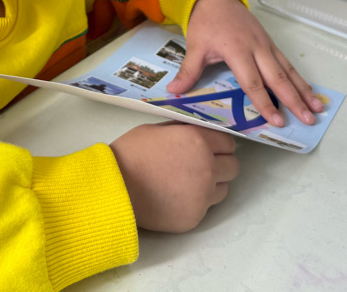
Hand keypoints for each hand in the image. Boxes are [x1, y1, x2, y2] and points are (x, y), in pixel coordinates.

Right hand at [110, 122, 238, 232]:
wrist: (114, 188)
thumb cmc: (131, 153)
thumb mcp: (157, 130)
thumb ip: (184, 130)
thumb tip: (199, 130)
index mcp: (198, 140)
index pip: (228, 143)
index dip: (219, 146)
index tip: (211, 149)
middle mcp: (207, 167)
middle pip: (232, 167)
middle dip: (220, 164)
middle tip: (202, 166)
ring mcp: (203, 195)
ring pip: (223, 189)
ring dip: (212, 185)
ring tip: (188, 183)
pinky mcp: (195, 217)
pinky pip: (205, 208)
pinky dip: (196, 202)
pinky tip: (176, 197)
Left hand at [167, 0, 323, 126]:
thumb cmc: (205, 23)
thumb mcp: (194, 46)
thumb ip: (188, 70)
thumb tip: (173, 92)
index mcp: (237, 50)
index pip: (252, 82)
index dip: (265, 103)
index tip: (277, 121)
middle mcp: (257, 48)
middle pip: (278, 78)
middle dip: (294, 100)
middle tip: (308, 119)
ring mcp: (266, 45)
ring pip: (288, 70)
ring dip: (303, 90)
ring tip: (317, 108)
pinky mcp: (270, 43)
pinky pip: (287, 62)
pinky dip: (299, 78)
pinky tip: (309, 91)